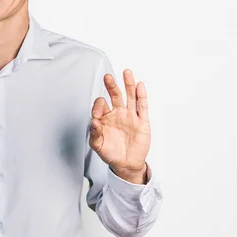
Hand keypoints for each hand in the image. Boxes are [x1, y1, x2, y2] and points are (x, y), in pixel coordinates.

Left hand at [90, 69, 150, 183]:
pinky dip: (141, 96)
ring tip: (126, 72)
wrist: (126, 164)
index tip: (96, 115)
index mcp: (106, 117)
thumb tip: (93, 122)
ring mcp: (131, 116)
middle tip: (107, 77)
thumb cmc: (111, 153)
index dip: (98, 106)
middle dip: (112, 86)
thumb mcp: (98, 145)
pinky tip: (139, 86)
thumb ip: (94, 133)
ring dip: (128, 85)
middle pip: (116, 95)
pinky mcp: (142, 122)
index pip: (101, 105)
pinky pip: (142, 106)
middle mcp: (118, 114)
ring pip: (130, 97)